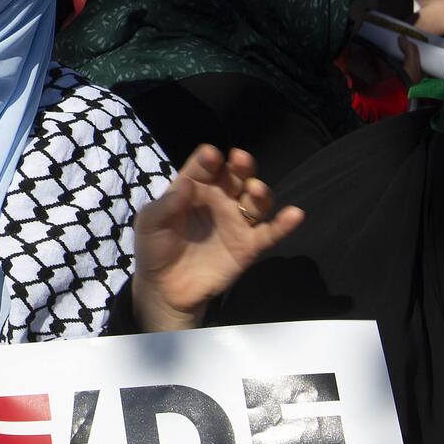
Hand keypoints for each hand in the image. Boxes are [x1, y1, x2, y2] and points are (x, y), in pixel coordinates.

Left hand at [131, 146, 303, 332]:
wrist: (165, 288)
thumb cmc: (155, 247)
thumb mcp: (150, 224)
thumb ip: (166, 205)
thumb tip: (186, 184)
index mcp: (194, 189)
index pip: (205, 168)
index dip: (208, 160)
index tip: (211, 155)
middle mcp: (219, 200)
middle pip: (236, 177)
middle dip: (240, 166)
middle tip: (240, 159)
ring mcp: (236, 222)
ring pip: (256, 201)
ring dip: (260, 192)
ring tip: (255, 189)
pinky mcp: (249, 246)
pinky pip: (270, 233)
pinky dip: (284, 224)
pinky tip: (294, 214)